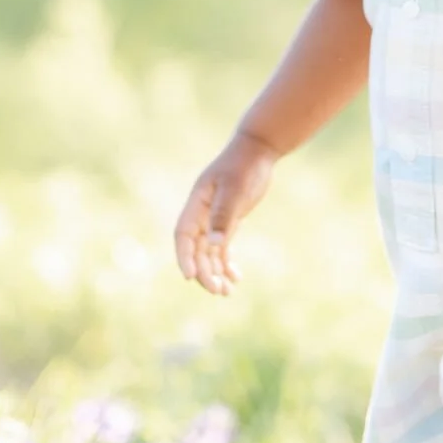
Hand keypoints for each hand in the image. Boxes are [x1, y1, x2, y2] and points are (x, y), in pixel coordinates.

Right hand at [174, 130, 276, 294]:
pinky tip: (236, 278)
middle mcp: (202, 213)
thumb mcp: (235, 189)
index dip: (184, 256)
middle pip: (197, 249)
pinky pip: (223, 247)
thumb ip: (224, 215)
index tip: (190, 276)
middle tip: (217, 291)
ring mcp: (215, 218)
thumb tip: (214, 244)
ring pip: (210, 252)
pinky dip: (227, 263)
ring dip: (215, 271)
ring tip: (226, 292)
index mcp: (197, 203)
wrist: (259, 149)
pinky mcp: (228, 220)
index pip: (183, 235)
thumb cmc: (245, 165)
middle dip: (204, 271)